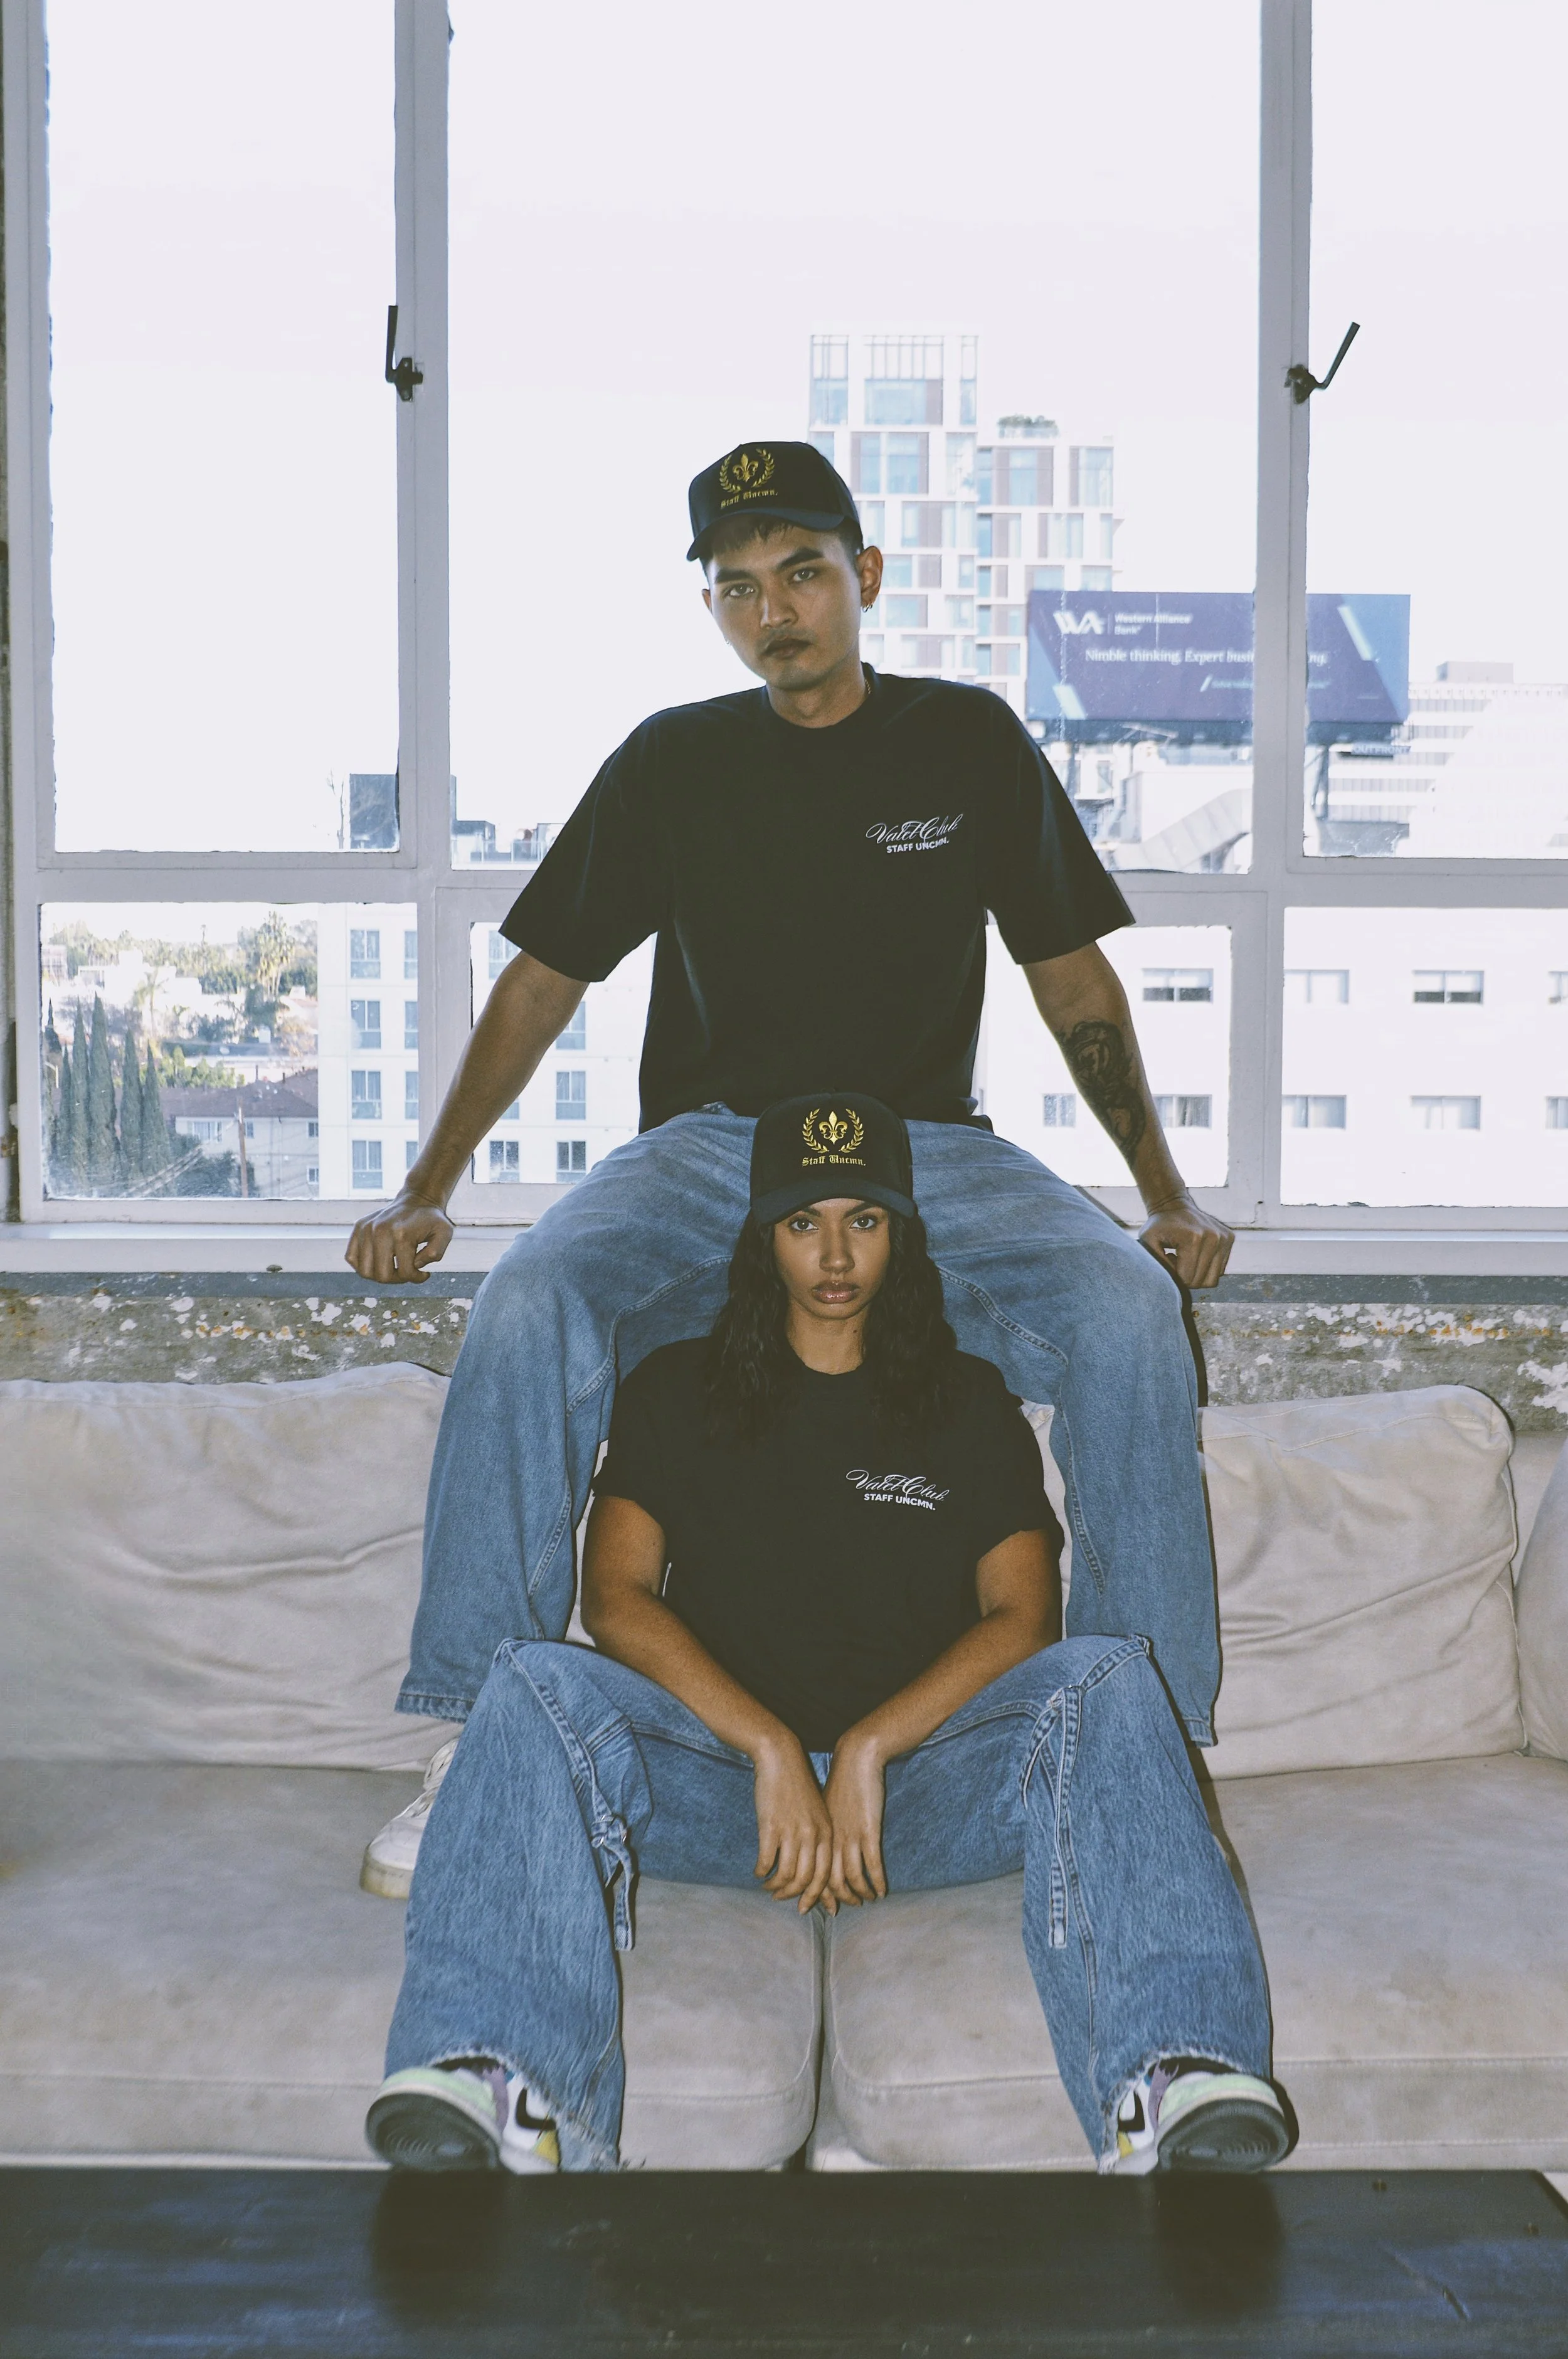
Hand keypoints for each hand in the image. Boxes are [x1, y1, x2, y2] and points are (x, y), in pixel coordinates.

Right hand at [345, 1192, 454, 1284]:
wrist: (417, 1200)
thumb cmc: (431, 1220)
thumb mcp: (445, 1233)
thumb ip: (436, 1252)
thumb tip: (415, 1265)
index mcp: (401, 1234)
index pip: (404, 1273)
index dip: (416, 1278)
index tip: (423, 1273)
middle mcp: (379, 1231)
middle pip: (381, 1276)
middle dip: (397, 1279)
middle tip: (407, 1271)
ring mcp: (366, 1229)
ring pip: (364, 1271)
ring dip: (380, 1275)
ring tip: (393, 1267)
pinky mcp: (358, 1227)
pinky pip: (351, 1258)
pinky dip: (363, 1265)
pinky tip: (378, 1261)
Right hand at [752, 1736, 835, 1913]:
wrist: (780, 1757)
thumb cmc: (797, 1785)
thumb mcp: (816, 1812)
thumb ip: (816, 1838)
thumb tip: (810, 1867)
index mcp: (827, 1832)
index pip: (826, 1876)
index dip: (815, 1896)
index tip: (804, 1906)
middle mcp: (813, 1835)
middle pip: (806, 1881)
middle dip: (793, 1897)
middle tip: (780, 1900)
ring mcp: (792, 1832)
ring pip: (786, 1876)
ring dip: (775, 1887)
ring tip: (767, 1887)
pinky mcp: (771, 1827)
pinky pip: (766, 1862)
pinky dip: (761, 1873)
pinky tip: (757, 1872)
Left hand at [823, 1731, 888, 1905]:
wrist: (856, 1758)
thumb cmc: (841, 1781)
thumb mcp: (823, 1807)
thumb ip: (822, 1829)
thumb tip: (819, 1847)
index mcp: (818, 1834)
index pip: (811, 1872)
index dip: (811, 1892)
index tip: (813, 1906)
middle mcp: (831, 1839)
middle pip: (828, 1880)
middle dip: (832, 1900)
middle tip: (838, 1911)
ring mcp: (850, 1836)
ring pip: (851, 1878)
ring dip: (858, 1894)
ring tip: (865, 1901)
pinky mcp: (869, 1831)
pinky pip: (873, 1865)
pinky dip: (877, 1882)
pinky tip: (882, 1891)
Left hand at [1137, 1191, 1232, 1290]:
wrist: (1173, 1205)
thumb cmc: (1159, 1226)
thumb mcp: (1148, 1243)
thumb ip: (1157, 1264)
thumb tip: (1173, 1283)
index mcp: (1193, 1238)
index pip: (1187, 1279)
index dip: (1174, 1275)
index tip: (1169, 1258)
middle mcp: (1213, 1237)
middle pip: (1201, 1281)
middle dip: (1186, 1277)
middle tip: (1177, 1258)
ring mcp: (1224, 1237)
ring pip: (1213, 1279)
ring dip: (1197, 1274)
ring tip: (1187, 1258)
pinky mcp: (1229, 1238)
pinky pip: (1219, 1270)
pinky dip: (1206, 1267)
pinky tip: (1196, 1254)